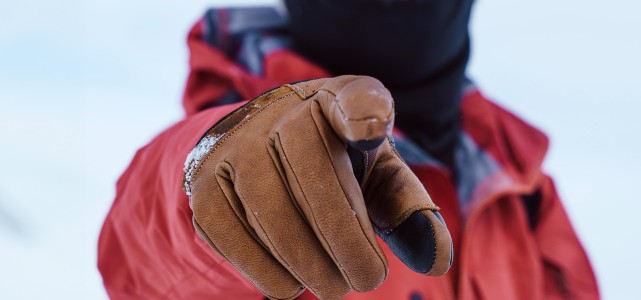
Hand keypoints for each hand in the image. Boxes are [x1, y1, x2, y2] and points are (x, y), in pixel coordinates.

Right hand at [183, 76, 451, 299]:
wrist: (255, 151)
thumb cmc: (332, 166)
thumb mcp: (375, 176)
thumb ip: (407, 210)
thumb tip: (436, 261)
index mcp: (338, 100)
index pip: (354, 97)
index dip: (362, 112)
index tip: (369, 127)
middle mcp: (282, 111)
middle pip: (314, 176)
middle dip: (344, 241)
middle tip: (365, 281)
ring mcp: (236, 144)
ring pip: (271, 212)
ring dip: (307, 263)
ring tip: (332, 286)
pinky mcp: (204, 182)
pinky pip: (231, 233)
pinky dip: (264, 269)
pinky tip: (288, 284)